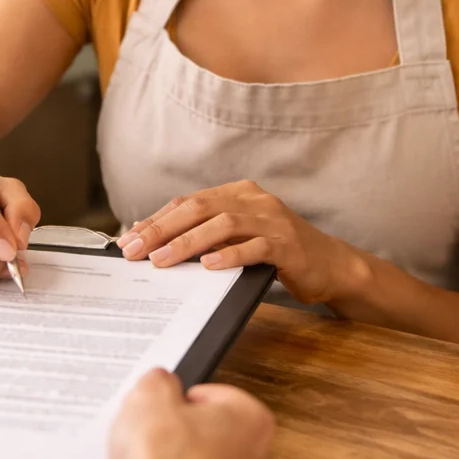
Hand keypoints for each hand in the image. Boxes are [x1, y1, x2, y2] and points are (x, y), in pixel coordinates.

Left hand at [117, 181, 366, 305]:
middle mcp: (254, 200)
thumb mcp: (239, 237)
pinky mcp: (288, 245)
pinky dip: (230, 255)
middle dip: (162, 229)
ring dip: (187, 243)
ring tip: (162, 260)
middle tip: (135, 249)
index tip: (128, 239)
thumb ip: (207, 235)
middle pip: (199, 208)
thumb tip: (158, 246)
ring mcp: (273, 220)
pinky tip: (209, 265)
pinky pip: (255, 247)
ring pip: (222, 225)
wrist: (330, 265)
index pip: (188, 202)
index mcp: (238, 193)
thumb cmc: (278, 253)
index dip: (157, 219)